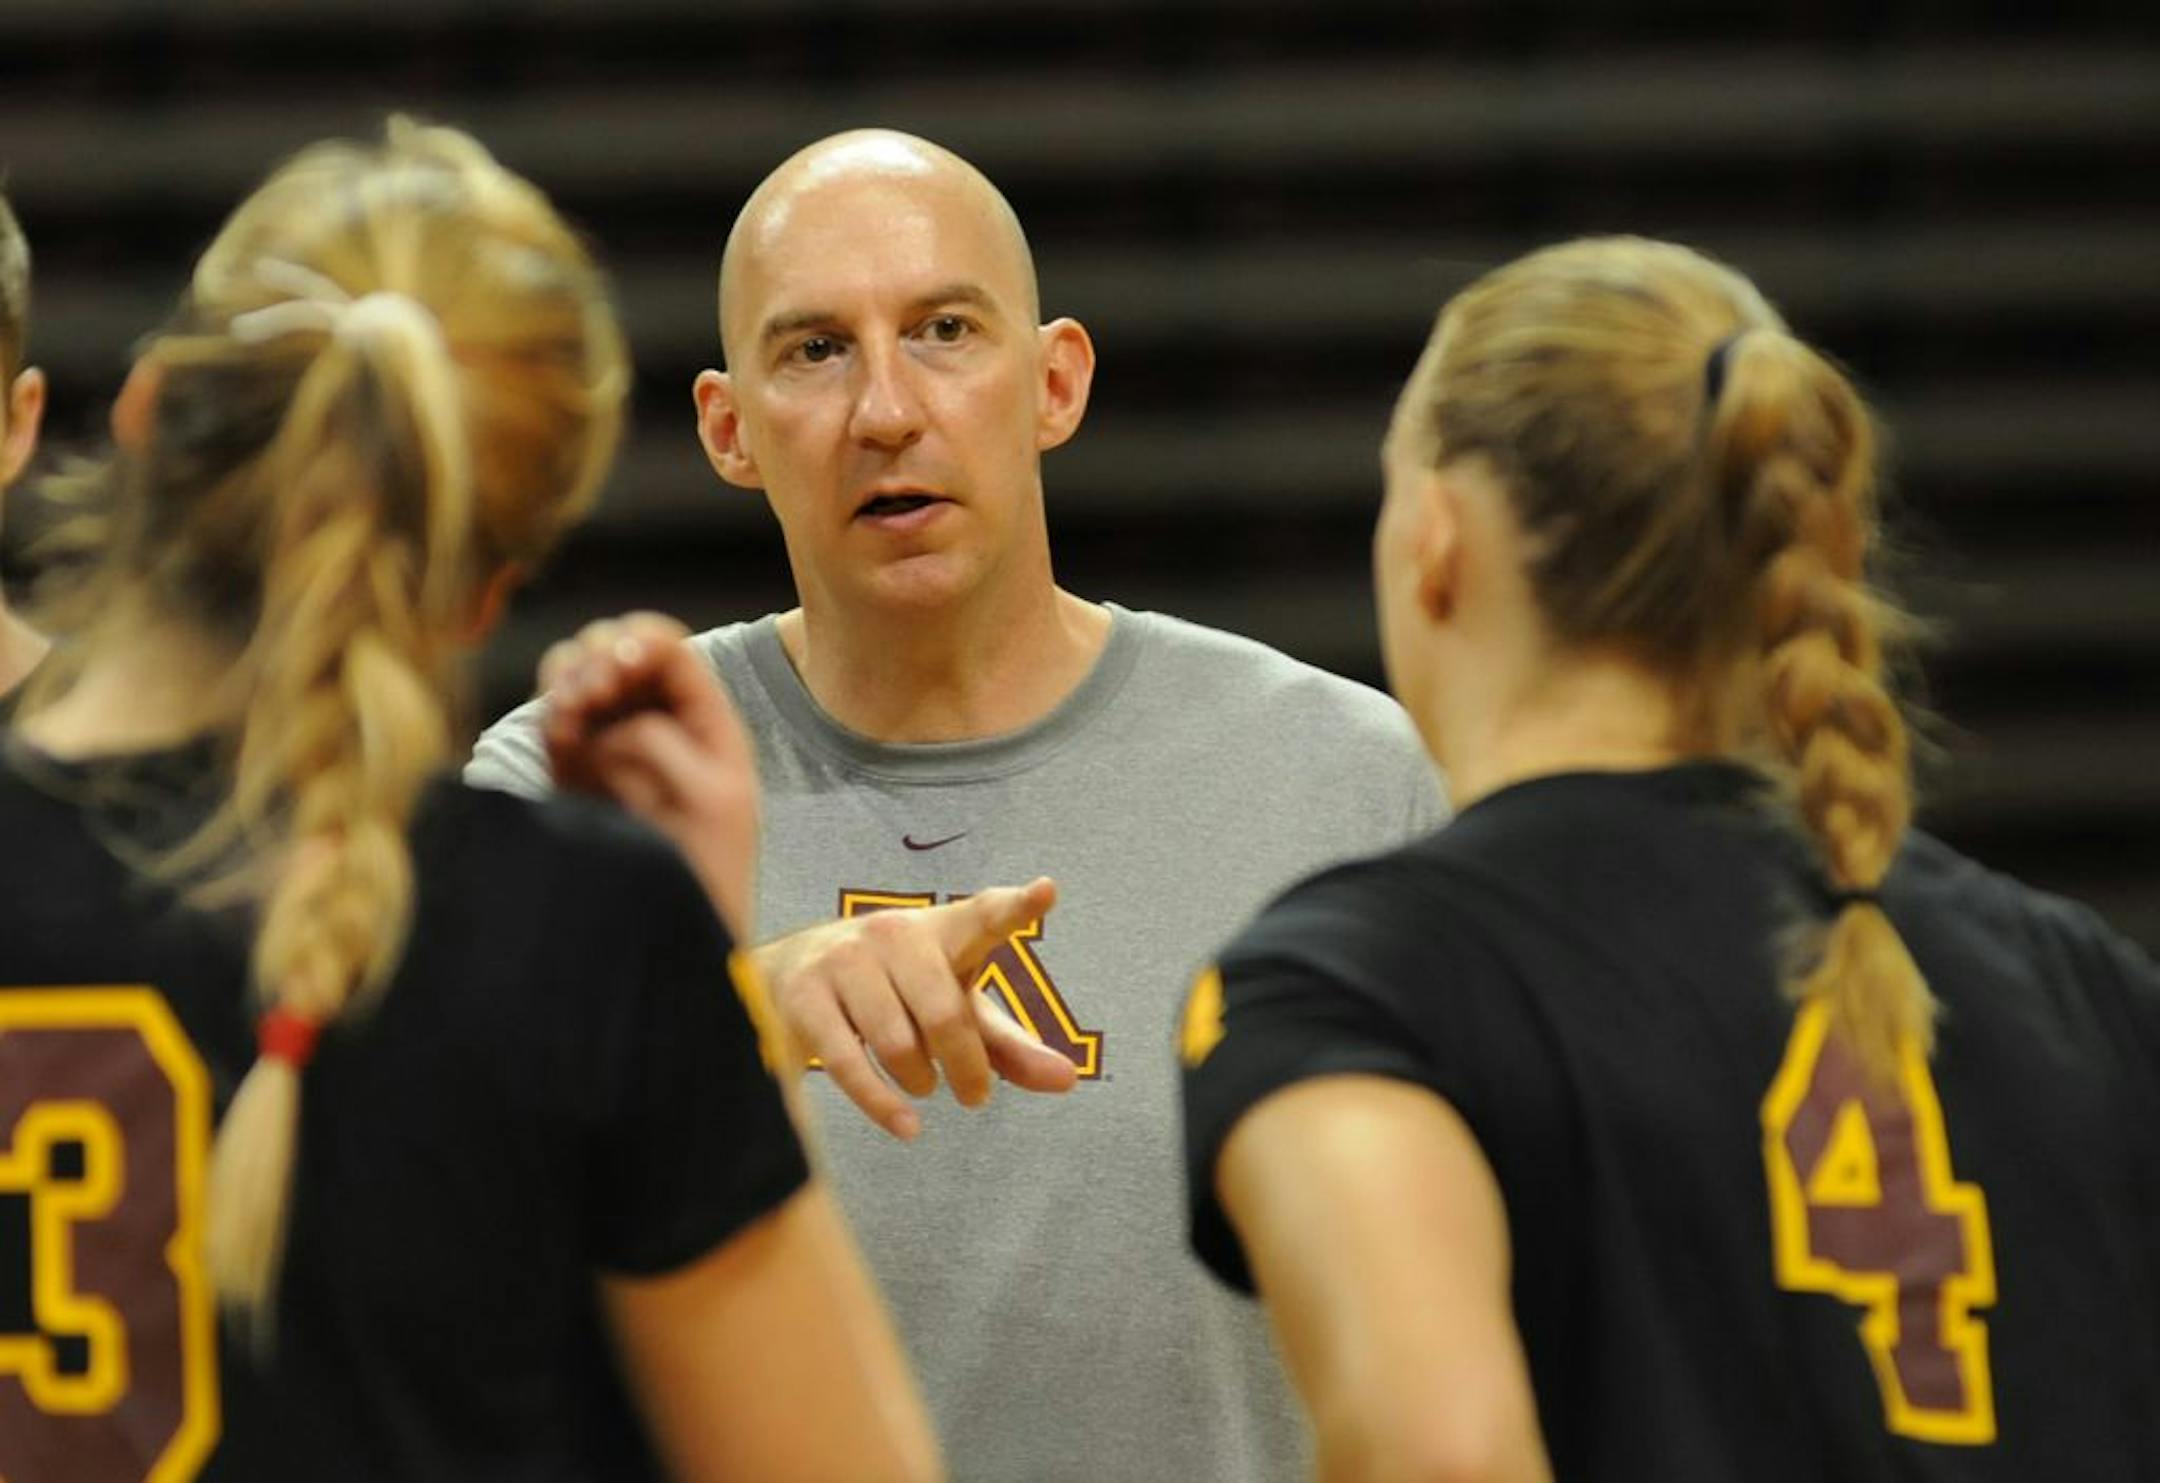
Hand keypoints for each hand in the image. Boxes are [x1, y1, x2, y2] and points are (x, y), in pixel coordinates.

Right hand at [540, 613, 758, 941]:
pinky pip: (552, 722)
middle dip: (594, 658)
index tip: (620, 669)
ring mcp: (608, 738)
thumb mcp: (710, 796)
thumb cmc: (711, 865)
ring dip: (566, 680)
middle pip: (611, 649)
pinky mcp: (571, 768)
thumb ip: (661, 741)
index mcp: (702, 716)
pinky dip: (551, 716)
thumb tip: (598, 722)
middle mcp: (652, 717)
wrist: (677, 926)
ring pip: (573, 677)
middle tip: (588, 696)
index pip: (664, 648)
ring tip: (572, 712)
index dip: (636, 642)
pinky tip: (560, 732)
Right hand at [756, 878, 1077, 1138]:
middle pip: (946, 1012)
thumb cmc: (899, 993)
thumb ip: (1010, 1047)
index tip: (1047, 892)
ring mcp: (846, 960)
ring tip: (925, 1085)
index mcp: (944, 929)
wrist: (795, 974)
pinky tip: (906, 1125)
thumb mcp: (959, 1010)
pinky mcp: (805, 995)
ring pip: (898, 1042)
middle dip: (966, 1065)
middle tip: (976, 1095)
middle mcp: (895, 934)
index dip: (1017, 906)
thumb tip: (1069, 1080)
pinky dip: (882, 1104)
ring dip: (920, 1080)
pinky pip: (847, 1063)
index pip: (986, 914)